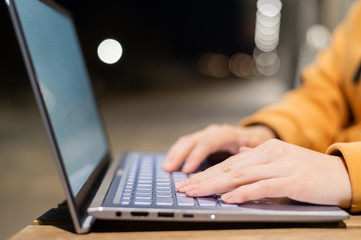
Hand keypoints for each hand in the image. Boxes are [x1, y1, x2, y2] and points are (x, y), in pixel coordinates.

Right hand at [163, 124, 275, 172]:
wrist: (254, 136)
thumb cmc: (255, 144)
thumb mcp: (256, 147)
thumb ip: (249, 149)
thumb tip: (242, 148)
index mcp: (226, 134)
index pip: (208, 142)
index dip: (196, 156)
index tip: (188, 170)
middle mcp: (213, 132)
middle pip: (193, 140)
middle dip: (180, 154)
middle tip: (170, 169)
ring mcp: (206, 136)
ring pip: (186, 141)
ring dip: (175, 154)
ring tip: (167, 168)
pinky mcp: (201, 141)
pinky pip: (186, 145)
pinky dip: (177, 153)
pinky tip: (170, 163)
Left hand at [176, 139, 351, 207]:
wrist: (341, 174)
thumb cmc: (310, 171)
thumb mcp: (281, 161)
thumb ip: (258, 161)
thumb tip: (238, 159)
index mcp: (265, 149)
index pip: (229, 162)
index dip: (207, 172)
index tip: (190, 181)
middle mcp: (270, 154)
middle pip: (230, 167)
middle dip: (204, 179)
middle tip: (185, 188)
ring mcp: (281, 166)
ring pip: (241, 175)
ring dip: (215, 185)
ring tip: (197, 193)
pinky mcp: (292, 180)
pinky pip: (263, 187)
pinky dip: (243, 193)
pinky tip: (228, 198)